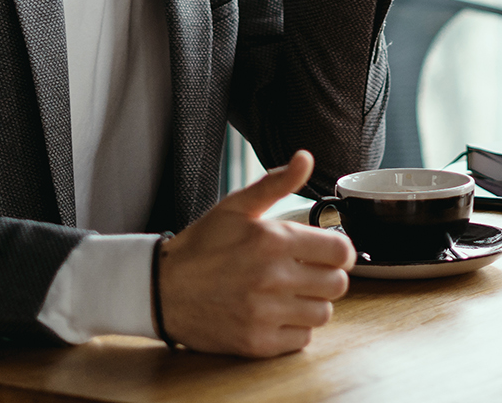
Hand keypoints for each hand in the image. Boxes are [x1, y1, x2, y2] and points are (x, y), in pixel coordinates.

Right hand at [155, 150, 355, 356]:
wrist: (161, 290)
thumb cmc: (201, 246)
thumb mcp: (235, 206)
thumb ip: (276, 183)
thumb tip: (305, 158)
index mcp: (272, 241)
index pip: (340, 251)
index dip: (340, 251)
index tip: (329, 253)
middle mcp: (272, 278)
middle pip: (337, 285)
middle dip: (327, 277)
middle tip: (308, 273)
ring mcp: (264, 314)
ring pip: (322, 314)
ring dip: (312, 304)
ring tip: (291, 294)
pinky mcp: (256, 343)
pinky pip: (301, 341)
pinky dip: (294, 330)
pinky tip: (276, 315)